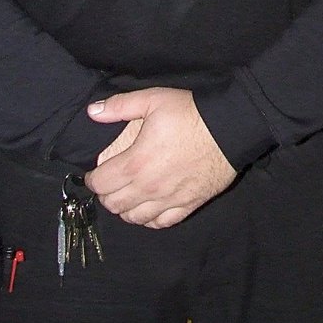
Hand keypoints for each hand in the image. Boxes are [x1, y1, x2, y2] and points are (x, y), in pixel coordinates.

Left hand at [84, 87, 236, 227]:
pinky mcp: (188, 204)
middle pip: (113, 204)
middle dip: (107, 194)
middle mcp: (148, 188)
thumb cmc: (190, 113)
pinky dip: (150, 219)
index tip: (95, 173)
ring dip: (125, 208)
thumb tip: (92, 111)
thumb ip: (120, 106)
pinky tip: (150, 207)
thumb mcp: (153, 100)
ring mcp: (169, 199)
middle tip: (111, 183)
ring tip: (129, 195)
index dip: (92, 179)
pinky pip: (161, 223)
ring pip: (134, 218)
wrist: (230, 128)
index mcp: (135, 164)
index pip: (100, 184)